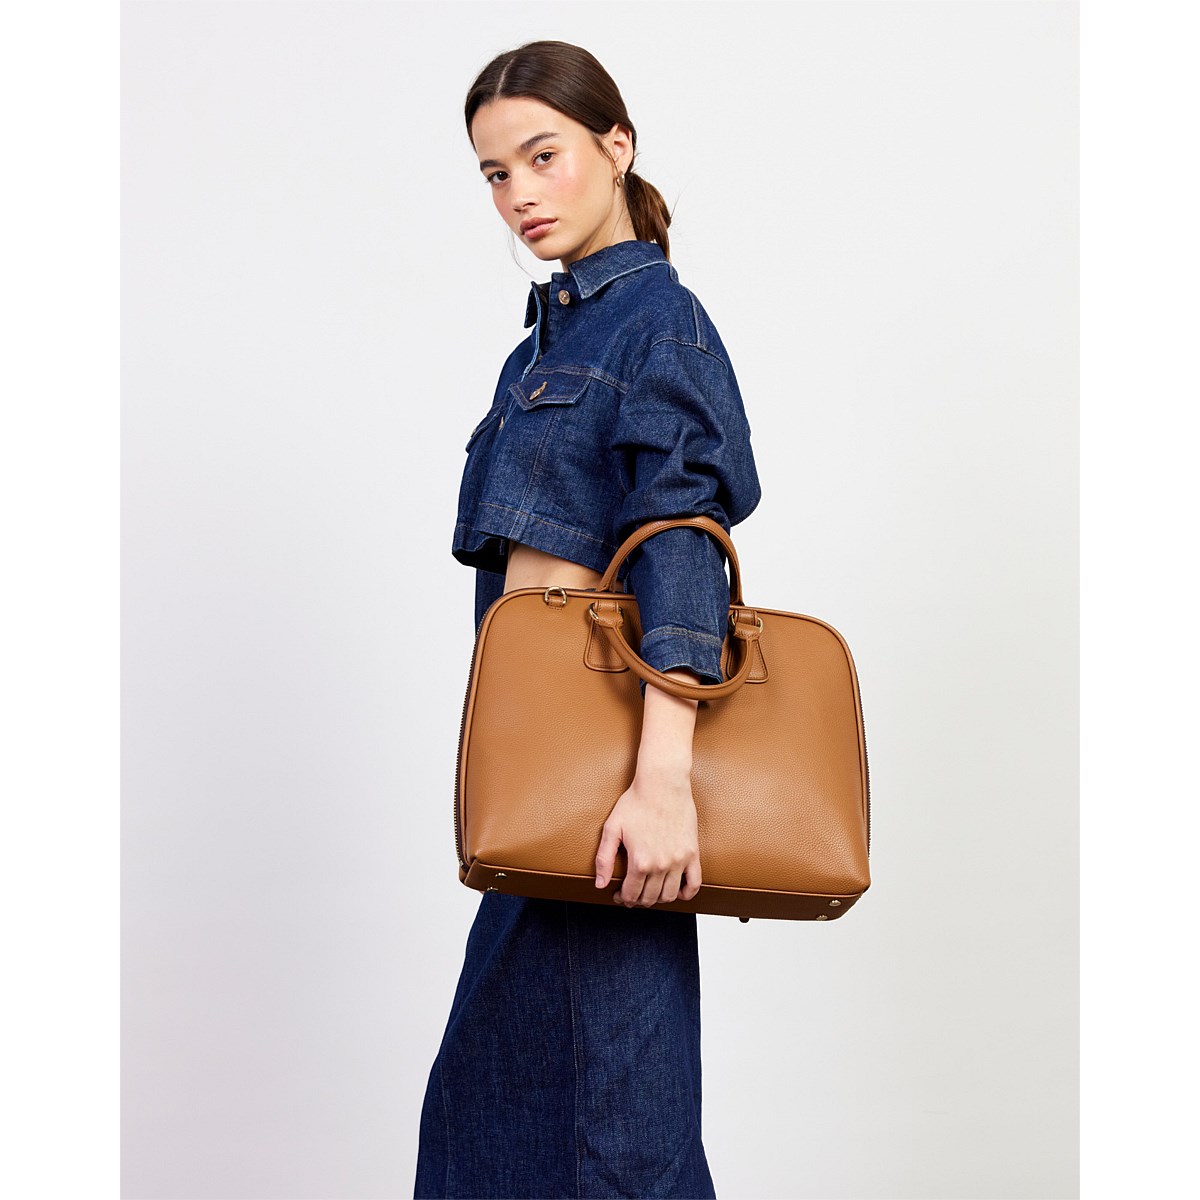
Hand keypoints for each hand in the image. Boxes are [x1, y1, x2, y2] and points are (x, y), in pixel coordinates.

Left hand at [594, 763, 702, 906]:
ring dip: (658, 899)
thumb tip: (600, 884)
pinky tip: (677, 891)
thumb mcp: (612, 828)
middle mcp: (661, 865)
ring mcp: (679, 860)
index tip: (619, 894)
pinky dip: (686, 894)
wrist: (663, 783)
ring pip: (670, 895)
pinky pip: (694, 884)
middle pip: (650, 898)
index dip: (623, 898)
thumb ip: (604, 859)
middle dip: (638, 901)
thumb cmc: (636, 802)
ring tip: (650, 891)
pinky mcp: (693, 853)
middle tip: (632, 894)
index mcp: (640, 861)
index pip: (631, 894)